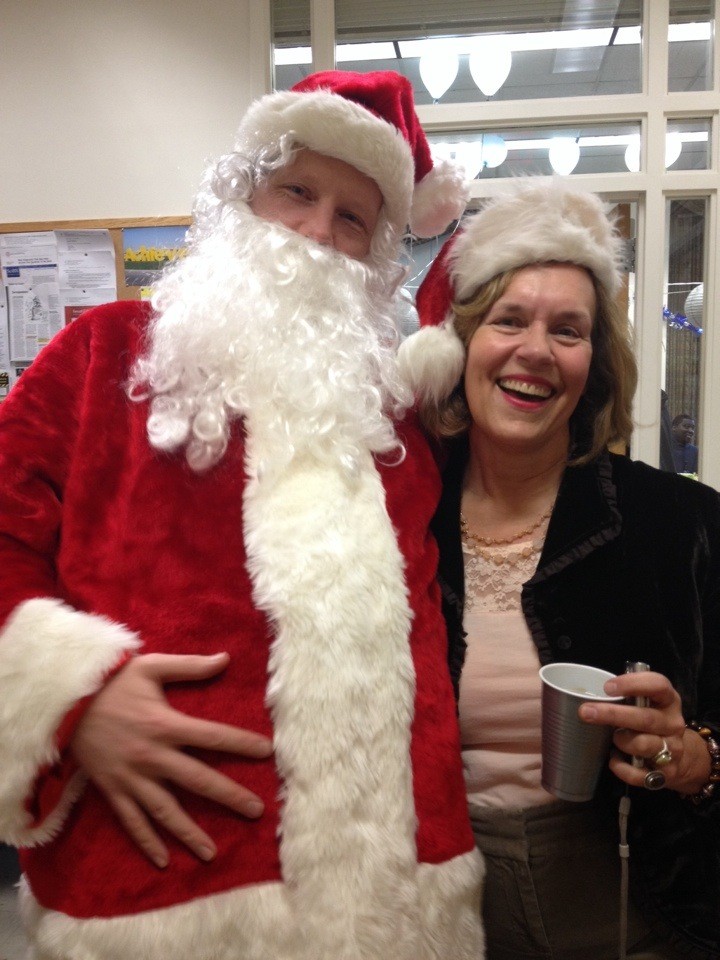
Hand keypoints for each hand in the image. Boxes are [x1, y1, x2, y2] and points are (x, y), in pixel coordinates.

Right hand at [70, 651, 272, 867]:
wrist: (65, 703)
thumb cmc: (112, 683)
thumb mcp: (151, 666)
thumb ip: (189, 666)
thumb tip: (226, 659)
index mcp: (165, 724)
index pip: (212, 737)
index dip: (240, 744)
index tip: (267, 752)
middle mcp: (152, 756)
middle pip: (198, 780)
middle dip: (229, 796)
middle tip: (256, 811)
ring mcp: (131, 777)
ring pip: (165, 811)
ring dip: (189, 833)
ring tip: (211, 853)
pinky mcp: (113, 790)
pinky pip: (131, 821)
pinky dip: (146, 842)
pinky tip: (162, 861)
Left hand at [578, 671, 710, 794]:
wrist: (681, 756)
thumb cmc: (652, 720)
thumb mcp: (649, 702)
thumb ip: (629, 694)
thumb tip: (592, 693)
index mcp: (668, 700)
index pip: (658, 686)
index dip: (633, 684)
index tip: (607, 687)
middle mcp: (673, 724)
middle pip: (646, 718)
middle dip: (614, 714)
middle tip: (586, 712)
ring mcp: (672, 750)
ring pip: (643, 745)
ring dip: (622, 741)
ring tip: (612, 738)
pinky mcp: (665, 774)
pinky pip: (639, 774)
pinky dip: (621, 767)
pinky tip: (614, 759)